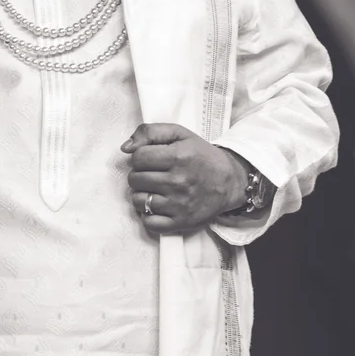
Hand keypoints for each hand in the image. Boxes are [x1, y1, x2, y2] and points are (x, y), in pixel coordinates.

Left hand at [122, 122, 244, 233]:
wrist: (229, 181)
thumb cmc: (201, 156)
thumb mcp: (179, 134)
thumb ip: (150, 132)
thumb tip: (125, 148)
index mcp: (179, 156)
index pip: (137, 158)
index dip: (140, 157)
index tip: (151, 160)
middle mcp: (179, 181)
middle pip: (135, 179)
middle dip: (140, 175)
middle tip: (154, 174)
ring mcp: (180, 204)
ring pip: (138, 201)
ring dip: (142, 195)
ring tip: (155, 189)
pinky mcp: (182, 222)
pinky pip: (149, 223)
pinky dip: (149, 216)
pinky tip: (158, 206)